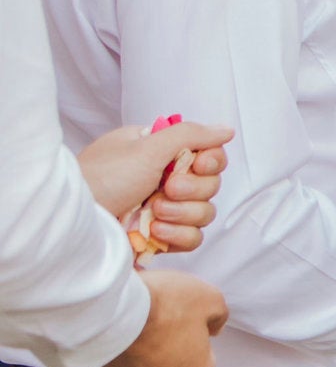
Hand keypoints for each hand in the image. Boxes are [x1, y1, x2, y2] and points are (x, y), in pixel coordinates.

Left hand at [79, 118, 231, 252]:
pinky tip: (155, 232)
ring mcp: (163, 209)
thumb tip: (227, 129)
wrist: (76, 224)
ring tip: (155, 212)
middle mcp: (163, 179)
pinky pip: (193, 237)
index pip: (207, 153)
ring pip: (205, 212)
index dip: (210, 162)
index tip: (197, 164)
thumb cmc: (101, 179)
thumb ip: (190, 135)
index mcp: (158, 152)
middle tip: (166, 189)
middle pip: (211, 184)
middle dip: (191, 190)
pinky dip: (178, 235)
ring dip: (183, 213)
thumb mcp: (146, 148)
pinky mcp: (162, 236)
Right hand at [92, 271, 226, 366]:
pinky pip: (112, 363)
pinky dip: (113, 349)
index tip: (184, 323)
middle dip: (165, 349)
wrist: (111, 310)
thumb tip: (214, 325)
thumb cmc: (164, 306)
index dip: (194, 340)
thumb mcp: (209, 298)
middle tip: (157, 321)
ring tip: (134, 322)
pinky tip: (114, 329)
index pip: (201, 363)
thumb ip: (218, 315)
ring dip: (137, 350)